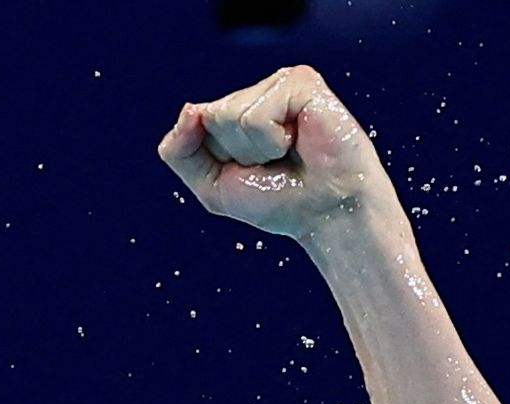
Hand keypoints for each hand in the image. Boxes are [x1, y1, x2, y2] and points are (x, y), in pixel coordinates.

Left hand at [157, 66, 391, 239]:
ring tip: (288, 154)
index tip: (249, 171)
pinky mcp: (301, 82)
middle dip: (236, 154)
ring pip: (231, 116)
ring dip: (257, 149)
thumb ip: (180, 152)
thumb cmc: (279, 202)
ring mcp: (280, 83)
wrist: (328, 215)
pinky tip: (299, 141)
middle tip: (273, 164)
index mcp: (236, 111)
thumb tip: (189, 109)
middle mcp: (258, 92)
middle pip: (211, 117)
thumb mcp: (212, 187)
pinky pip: (257, 116)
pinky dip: (273, 140)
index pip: (195, 122)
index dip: (215, 158)